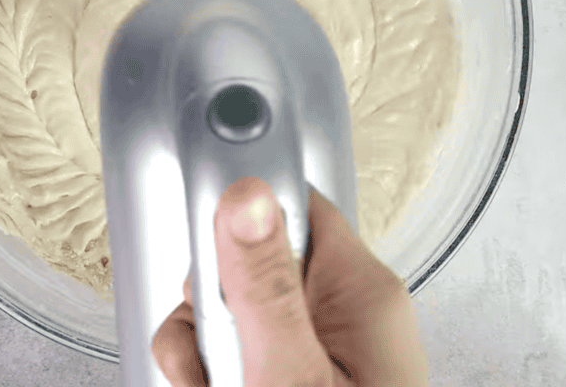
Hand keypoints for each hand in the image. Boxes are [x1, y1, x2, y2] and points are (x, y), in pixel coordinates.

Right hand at [153, 177, 426, 385]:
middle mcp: (347, 312)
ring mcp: (324, 347)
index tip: (202, 243)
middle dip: (209, 309)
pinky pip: (241, 349)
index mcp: (363, 292)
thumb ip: (265, 286)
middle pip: (249, 262)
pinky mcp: (303, 373)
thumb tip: (245, 197)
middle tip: (209, 356)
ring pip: (234, 314)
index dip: (239, 213)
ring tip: (212, 386)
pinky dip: (215, 374)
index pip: (292, 204)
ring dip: (204, 352)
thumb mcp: (292, 372)